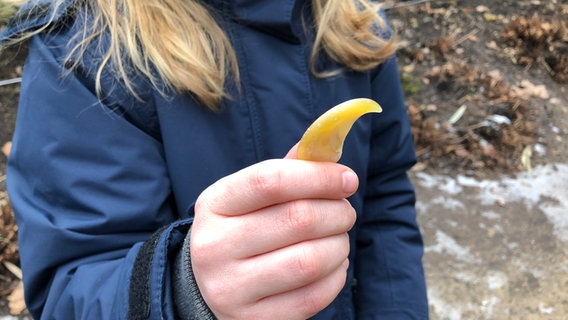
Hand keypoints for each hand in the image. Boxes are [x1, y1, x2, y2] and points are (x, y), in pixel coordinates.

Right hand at [190, 146, 357, 318]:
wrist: (204, 288)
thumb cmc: (237, 232)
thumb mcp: (245, 199)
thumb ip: (284, 173)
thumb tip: (326, 148)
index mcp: (214, 205)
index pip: (270, 180)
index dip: (318, 176)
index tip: (347, 178)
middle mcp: (215, 247)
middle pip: (298, 219)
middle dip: (337, 211)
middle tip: (345, 211)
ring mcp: (231, 288)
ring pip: (310, 260)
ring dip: (340, 245)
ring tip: (339, 238)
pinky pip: (313, 296)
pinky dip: (336, 276)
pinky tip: (333, 265)